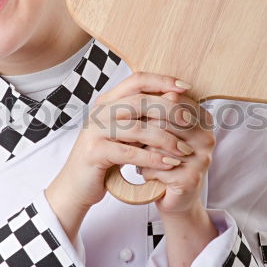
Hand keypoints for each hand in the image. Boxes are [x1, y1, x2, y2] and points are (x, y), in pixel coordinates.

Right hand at [45, 72, 198, 218]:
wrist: (76, 185)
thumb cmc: (106, 158)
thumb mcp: (128, 134)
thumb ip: (145, 117)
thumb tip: (176, 96)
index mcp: (107, 102)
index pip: (137, 80)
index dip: (162, 80)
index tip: (186, 87)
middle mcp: (99, 112)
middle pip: (139, 101)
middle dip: (169, 111)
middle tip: (190, 122)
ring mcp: (94, 131)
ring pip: (137, 129)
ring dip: (165, 140)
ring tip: (184, 150)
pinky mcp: (94, 152)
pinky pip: (129, 153)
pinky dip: (152, 159)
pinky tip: (168, 164)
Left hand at [135, 92, 215, 216]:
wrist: (175, 198)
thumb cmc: (165, 160)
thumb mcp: (163, 131)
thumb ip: (158, 110)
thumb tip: (145, 91)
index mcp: (204, 119)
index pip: (171, 101)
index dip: (148, 110)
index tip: (138, 121)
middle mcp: (208, 137)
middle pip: (162, 122)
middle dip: (143, 135)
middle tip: (136, 144)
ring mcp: (202, 158)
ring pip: (157, 145)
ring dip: (143, 154)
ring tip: (144, 160)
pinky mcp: (191, 178)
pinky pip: (156, 166)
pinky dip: (145, 171)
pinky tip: (148, 175)